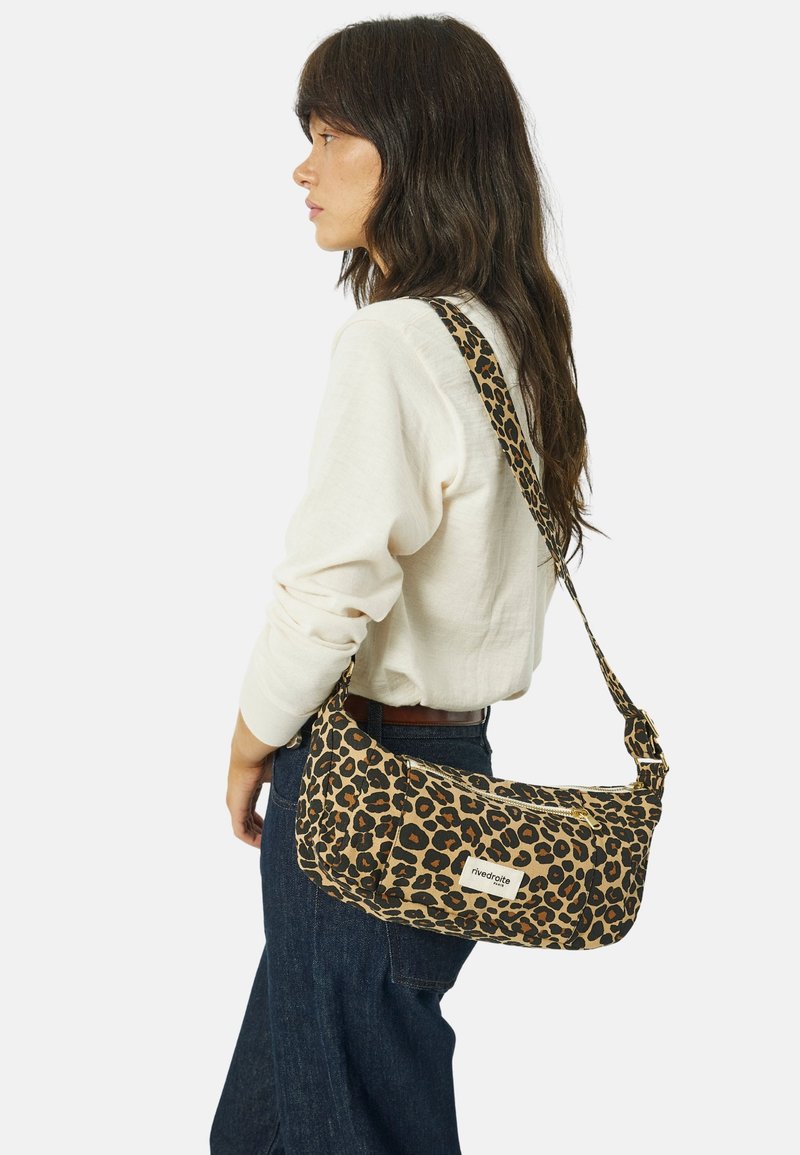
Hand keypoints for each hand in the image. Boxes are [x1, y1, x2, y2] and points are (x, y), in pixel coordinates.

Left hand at [226, 710, 279, 847]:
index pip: (251, 809)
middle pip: (247, 820)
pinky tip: (261, 843)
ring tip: (268, 844)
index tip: (273, 827)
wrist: (253, 750)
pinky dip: (250, 838)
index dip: (262, 821)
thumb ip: (286, 782)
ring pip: (243, 827)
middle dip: (259, 831)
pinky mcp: (235, 807)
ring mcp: (235, 803)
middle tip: (272, 839)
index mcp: (247, 788)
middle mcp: (238, 797)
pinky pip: (240, 830)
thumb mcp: (279, 773)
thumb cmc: (267, 756)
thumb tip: (307, 783)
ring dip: (255, 837)